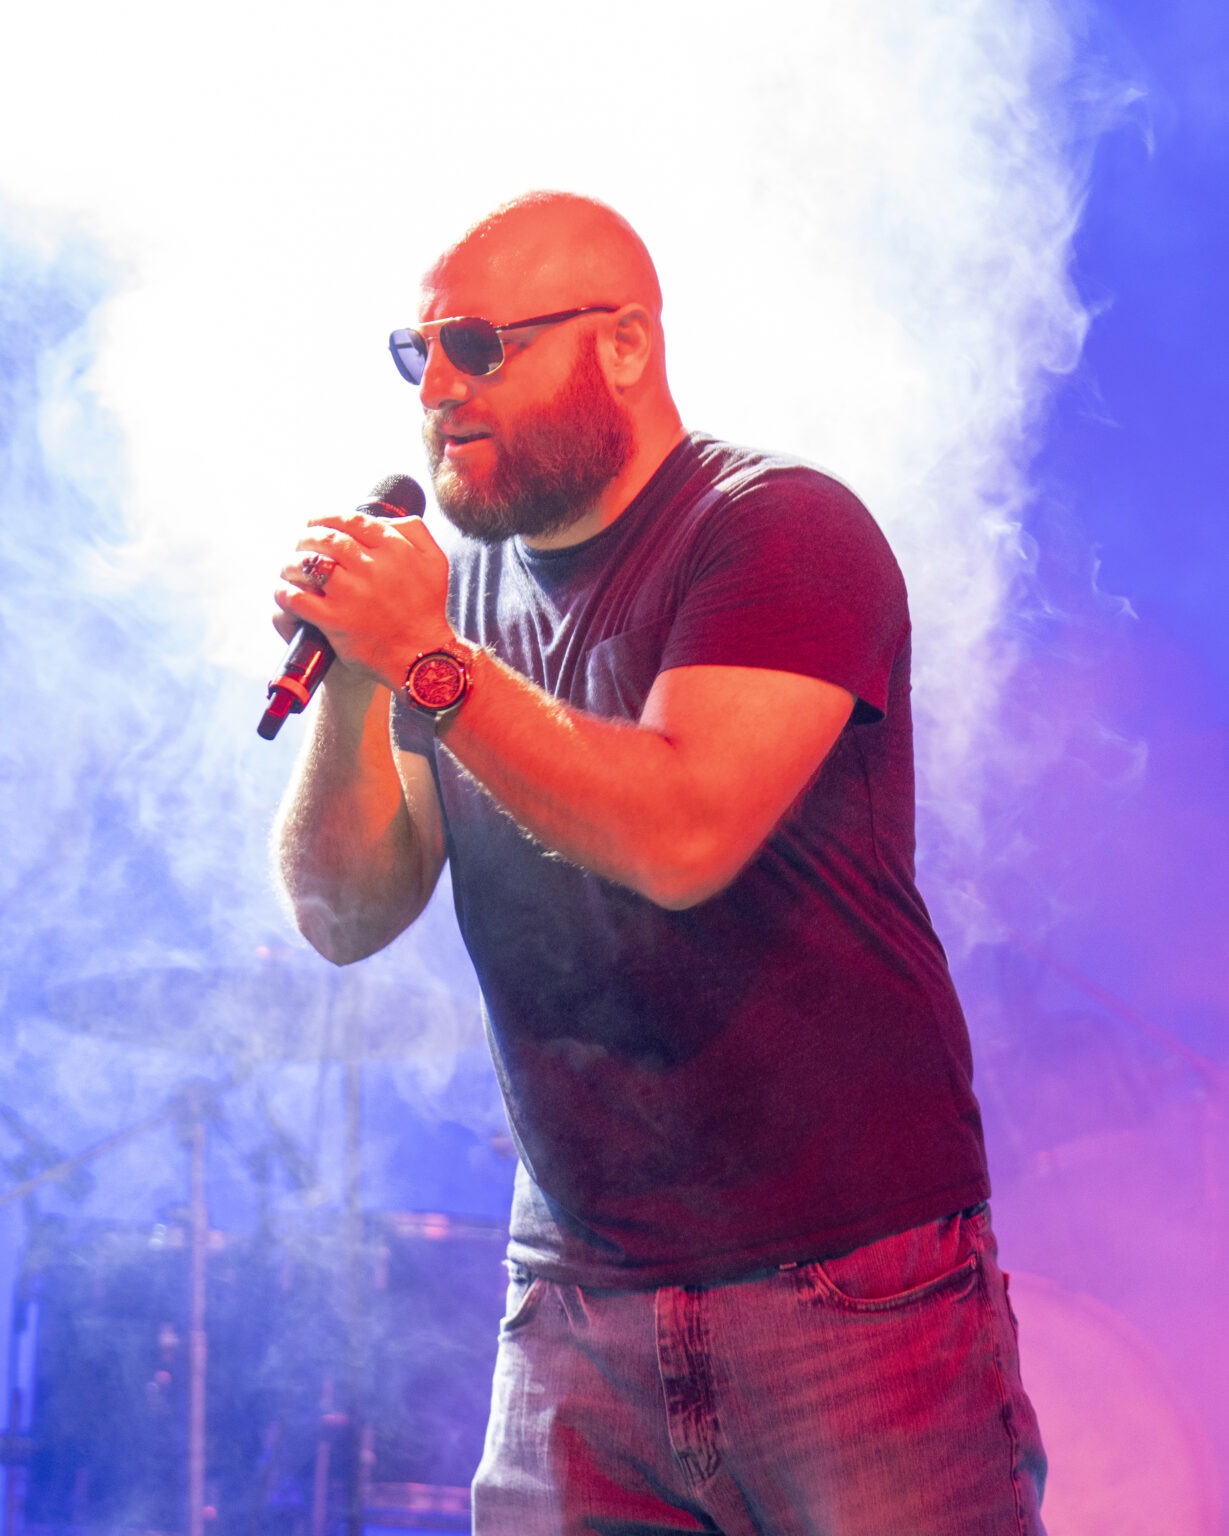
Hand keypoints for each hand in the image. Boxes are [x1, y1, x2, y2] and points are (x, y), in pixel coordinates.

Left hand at [273, 512, 455, 688]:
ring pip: (308, 564)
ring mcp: (352, 594)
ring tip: (289, 567)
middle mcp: (372, 567)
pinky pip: (298, 599)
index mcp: (394, 549)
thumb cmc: (427, 610)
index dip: (327, 518)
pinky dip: (285, 593)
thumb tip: (383, 518)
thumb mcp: (435, 562)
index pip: (350, 520)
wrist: (422, 657)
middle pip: (326, 539)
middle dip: (306, 537)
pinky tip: (284, 592)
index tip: (316, 523)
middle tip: (300, 543)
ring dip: (292, 563)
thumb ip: (415, 531)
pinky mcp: (335, 621)